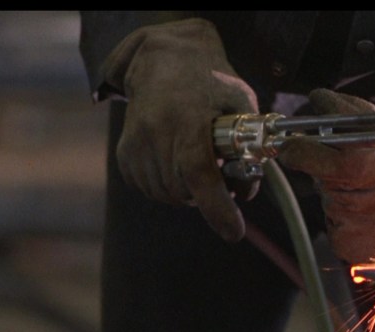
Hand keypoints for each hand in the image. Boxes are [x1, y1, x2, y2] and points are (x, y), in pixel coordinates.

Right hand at [100, 18, 257, 241]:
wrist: (165, 58)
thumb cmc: (209, 81)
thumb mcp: (241, 103)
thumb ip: (250, 148)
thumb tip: (247, 193)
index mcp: (189, 118)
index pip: (199, 173)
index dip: (217, 208)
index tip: (234, 232)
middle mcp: (156, 132)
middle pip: (185, 191)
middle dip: (206, 195)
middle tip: (220, 176)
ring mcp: (136, 143)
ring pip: (165, 195)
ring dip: (185, 191)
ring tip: (196, 163)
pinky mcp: (124, 153)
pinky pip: (148, 188)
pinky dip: (166, 185)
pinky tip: (175, 161)